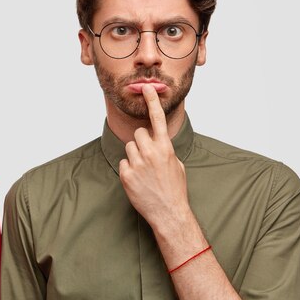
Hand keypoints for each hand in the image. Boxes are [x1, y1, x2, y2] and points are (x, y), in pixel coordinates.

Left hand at [119, 85, 189, 227]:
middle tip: (148, 157)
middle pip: (138, 134)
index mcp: (165, 148)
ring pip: (129, 147)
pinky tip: (138, 180)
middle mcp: (151, 152)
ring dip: (135, 156)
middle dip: (141, 142)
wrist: (168, 212)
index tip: (146, 87)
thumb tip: (157, 142)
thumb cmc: (174, 189)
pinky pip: (123, 163)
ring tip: (144, 172)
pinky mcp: (126, 174)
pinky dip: (128, 170)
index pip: (157, 119)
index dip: (151, 101)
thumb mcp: (177, 164)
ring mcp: (137, 163)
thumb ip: (165, 149)